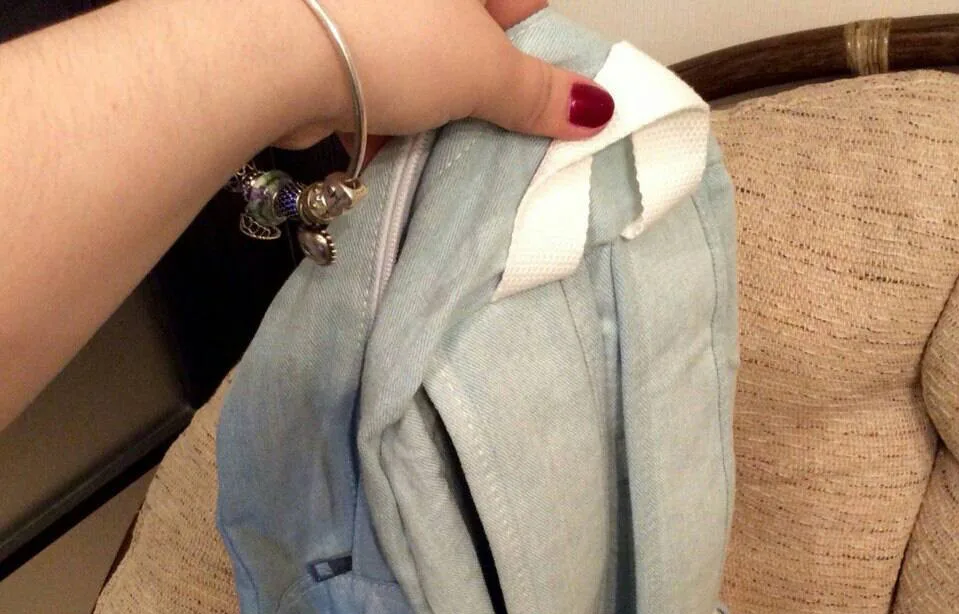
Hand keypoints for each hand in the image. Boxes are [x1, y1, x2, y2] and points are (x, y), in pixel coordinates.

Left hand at [271, 0, 614, 149]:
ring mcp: (372, 16)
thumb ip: (537, 92)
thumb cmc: (387, 38)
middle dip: (490, 94)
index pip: (525, 2)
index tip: (551, 104)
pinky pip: (385, 92)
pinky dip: (399, 126)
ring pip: (428, 72)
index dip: (544, 53)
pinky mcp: (335, 52)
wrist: (268, 57)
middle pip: (473, 40)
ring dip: (444, 118)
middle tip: (512, 143)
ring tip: (461, 159)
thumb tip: (597, 108)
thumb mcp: (482, 68)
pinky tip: (410, 157)